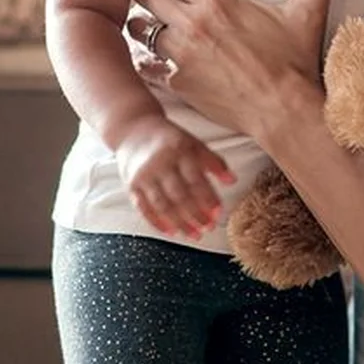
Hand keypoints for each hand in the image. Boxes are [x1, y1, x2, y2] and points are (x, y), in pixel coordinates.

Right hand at [116, 116, 236, 237]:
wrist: (133, 128)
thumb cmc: (168, 138)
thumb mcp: (193, 142)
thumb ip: (213, 161)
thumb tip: (232, 181)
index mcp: (178, 150)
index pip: (196, 179)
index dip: (208, 198)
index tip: (219, 213)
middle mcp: (160, 163)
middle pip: (179, 195)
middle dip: (196, 214)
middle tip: (209, 227)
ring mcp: (143, 175)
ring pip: (162, 205)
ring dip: (180, 223)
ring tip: (194, 234)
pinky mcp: (131, 185)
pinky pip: (144, 208)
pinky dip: (158, 222)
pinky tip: (171, 231)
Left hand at [126, 0, 337, 136]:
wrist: (284, 111)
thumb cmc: (294, 62)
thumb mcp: (308, 12)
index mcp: (215, 0)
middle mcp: (191, 24)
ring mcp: (181, 55)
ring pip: (138, 28)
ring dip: (138, 22)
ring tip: (142, 20)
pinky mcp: (179, 83)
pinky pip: (147, 66)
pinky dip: (145, 61)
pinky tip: (150, 59)